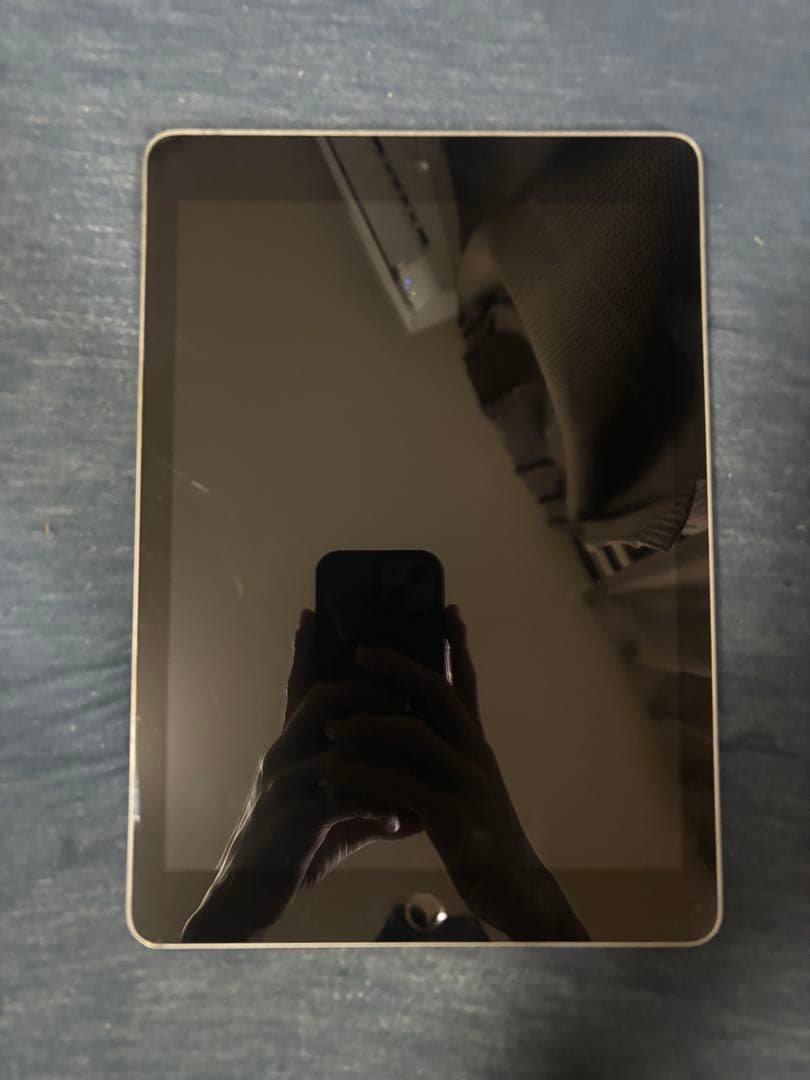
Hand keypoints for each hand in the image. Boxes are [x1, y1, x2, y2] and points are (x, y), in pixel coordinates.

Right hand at [181, 611, 419, 941]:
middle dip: (370, 695)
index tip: (313, 612)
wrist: (251, 897)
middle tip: (408, 707)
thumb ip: (367, 798)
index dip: (306, 650)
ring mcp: (283, 784)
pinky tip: (399, 823)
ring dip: (380, 751)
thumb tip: (411, 802)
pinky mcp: (290, 818)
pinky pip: (339, 797)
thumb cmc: (295, 849)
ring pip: (334, 743)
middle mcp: (283, 755)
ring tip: (413, 763)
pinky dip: (376, 807)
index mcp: (292, 746)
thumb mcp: (332, 815)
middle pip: (323, 700)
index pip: (300, 687)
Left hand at [322, 606, 588, 941]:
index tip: (447, 609)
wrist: (512, 886)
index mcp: (476, 744)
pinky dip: (363, 776)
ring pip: (413, 734)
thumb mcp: (470, 784)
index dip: (457, 645)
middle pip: (438, 693)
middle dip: (399, 666)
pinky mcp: (449, 816)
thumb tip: (413, 725)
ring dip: (367, 723)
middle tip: (362, 650)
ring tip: (332, 725)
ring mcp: (465, 782)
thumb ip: (446, 754)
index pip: (467, 683)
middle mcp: (474, 753)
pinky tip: (335, 775)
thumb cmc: (481, 834)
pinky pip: (399, 785)